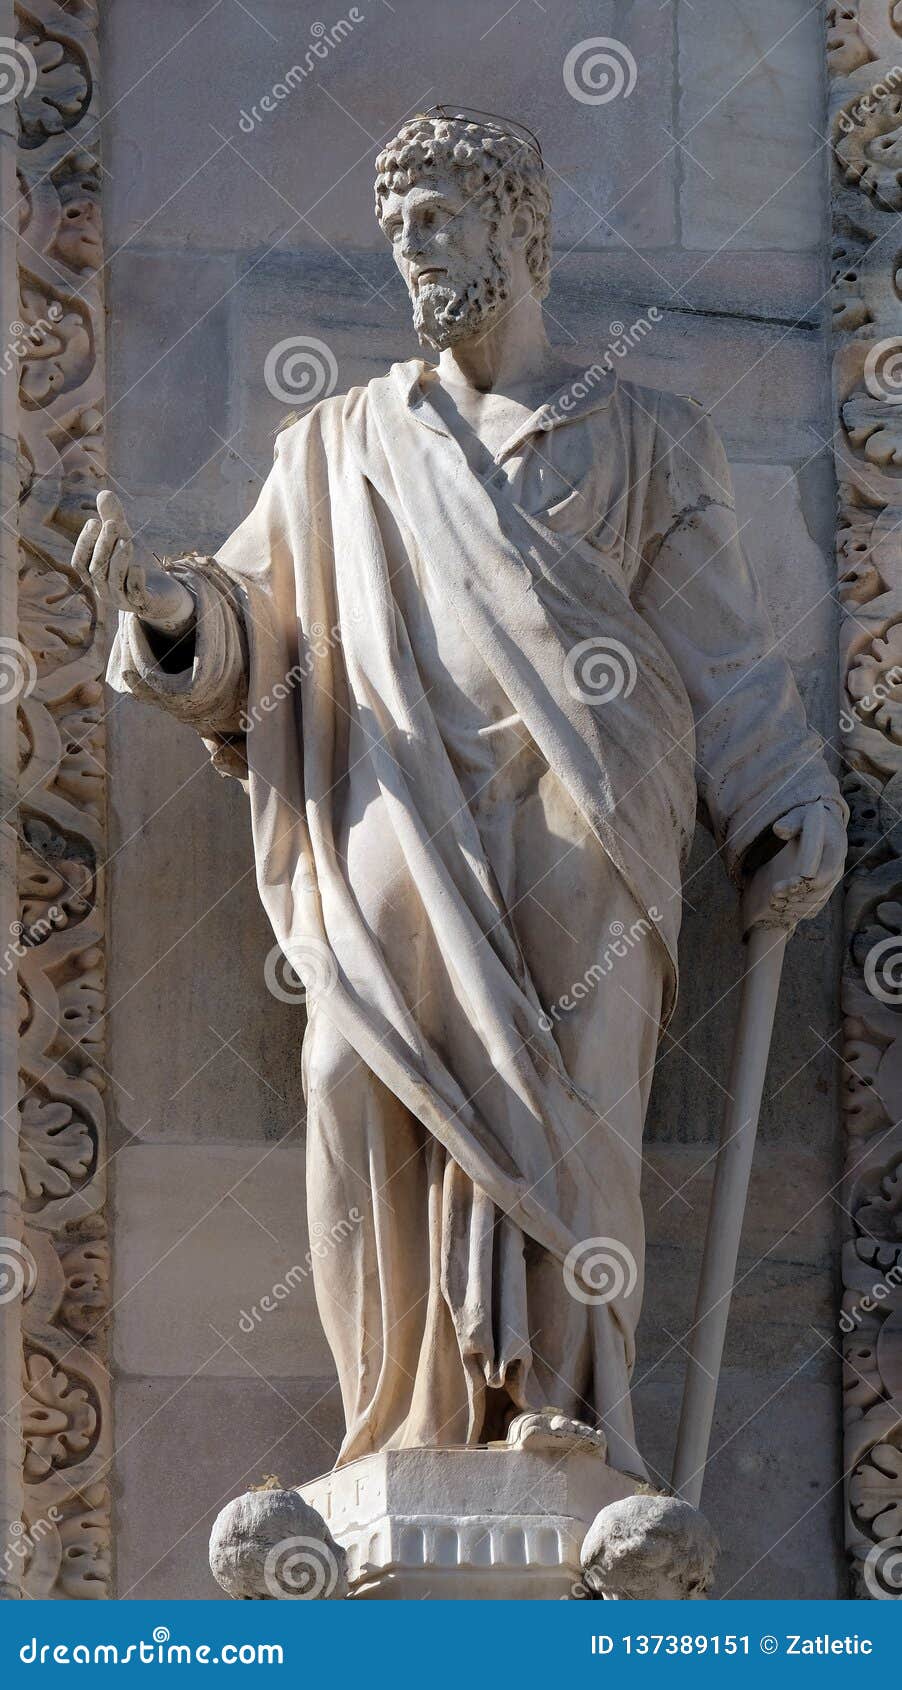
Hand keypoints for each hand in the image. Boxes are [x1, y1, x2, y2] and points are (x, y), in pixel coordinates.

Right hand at [72, 489, 195, 633]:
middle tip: (113, 523)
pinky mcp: (143, 605)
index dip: (84, 543)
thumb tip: (103, 492)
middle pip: (97, 570)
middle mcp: (104, 590)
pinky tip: (139, 567)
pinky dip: (134, 581)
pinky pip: (134, 596)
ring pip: (113, 582)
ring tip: (127, 540)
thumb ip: (114, 518)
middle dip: (103, 546)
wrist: (163, 596)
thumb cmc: (136, 565)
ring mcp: (122, 600)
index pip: (80, 562)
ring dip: (119, 560)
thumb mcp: (125, 539)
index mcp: (95, 576)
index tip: (94, 521)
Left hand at [745, 800, 845, 929]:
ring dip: (794, 904)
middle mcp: (837, 867)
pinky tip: (779, 906)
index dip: (806, 881)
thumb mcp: (799, 816)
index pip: (826, 872)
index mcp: (835, 848)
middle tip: (773, 893)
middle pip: (820, 890)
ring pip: (816, 901)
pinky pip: (813, 907)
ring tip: (772, 900)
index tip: (786, 883)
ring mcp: (831, 881)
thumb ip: (791, 822)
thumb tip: (779, 829)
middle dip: (796, 895)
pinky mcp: (822, 890)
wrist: (819, 828)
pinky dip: (796, 910)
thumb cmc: (807, 821)